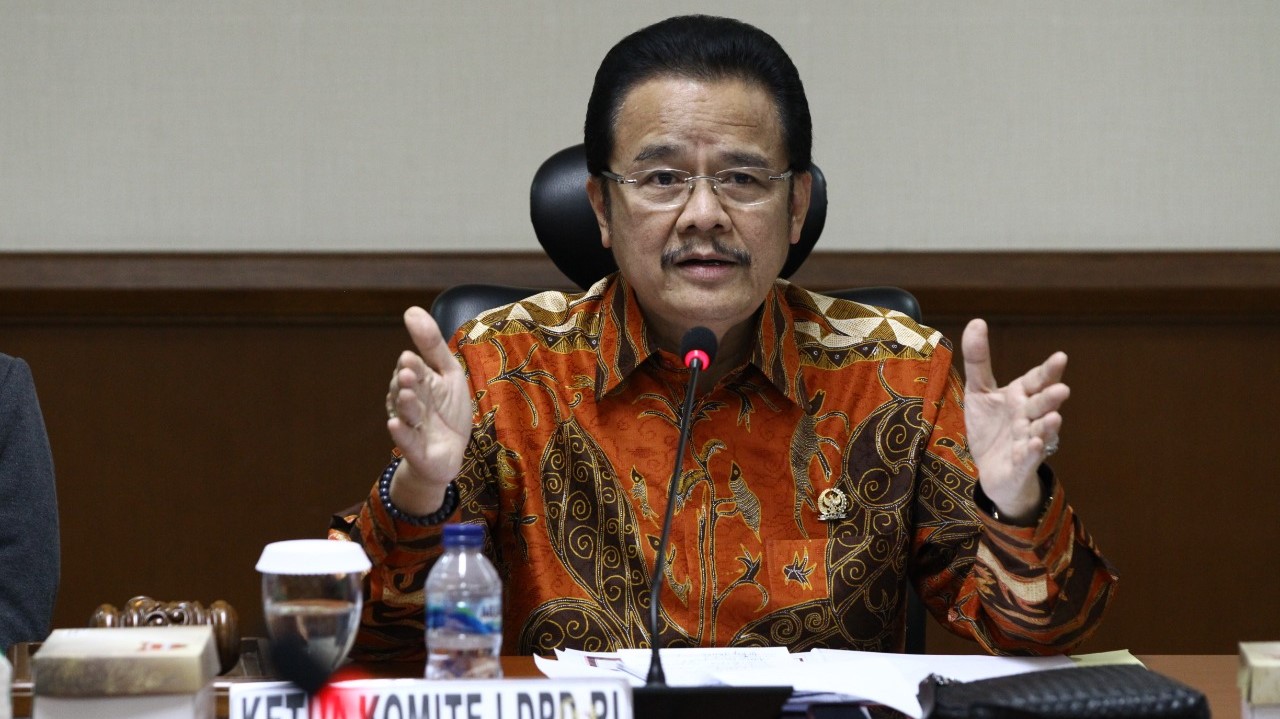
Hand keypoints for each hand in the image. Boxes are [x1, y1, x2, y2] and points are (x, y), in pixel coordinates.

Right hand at [383, 307, 471, 513]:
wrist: (451, 452)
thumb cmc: (448, 410)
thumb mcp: (449, 373)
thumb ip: (432, 344)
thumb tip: (411, 310)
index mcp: (420, 383)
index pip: (413, 369)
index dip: (412, 365)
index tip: (409, 357)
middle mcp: (412, 403)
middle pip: (407, 390)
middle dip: (407, 383)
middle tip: (408, 374)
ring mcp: (413, 427)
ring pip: (406, 414)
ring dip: (406, 405)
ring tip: (405, 395)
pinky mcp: (417, 451)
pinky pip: (407, 442)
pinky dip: (401, 434)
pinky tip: (394, 425)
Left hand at [961, 319, 1068, 522]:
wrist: (990, 470)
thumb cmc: (990, 426)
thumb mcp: (979, 391)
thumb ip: (978, 360)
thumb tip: (977, 321)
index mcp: (1020, 397)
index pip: (1036, 380)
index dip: (1048, 371)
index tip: (1060, 357)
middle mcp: (1027, 417)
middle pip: (1041, 405)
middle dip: (1050, 398)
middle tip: (1061, 390)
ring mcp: (1026, 441)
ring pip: (1040, 431)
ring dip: (1047, 426)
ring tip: (1054, 417)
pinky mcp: (1020, 464)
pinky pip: (1027, 458)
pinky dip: (1031, 452)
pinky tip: (1035, 445)